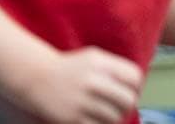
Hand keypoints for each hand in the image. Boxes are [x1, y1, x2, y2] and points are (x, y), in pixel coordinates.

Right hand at [22, 47, 141, 123]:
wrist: (36, 76)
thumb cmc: (71, 68)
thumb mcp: (94, 57)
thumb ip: (116, 67)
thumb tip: (137, 84)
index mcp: (100, 63)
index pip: (134, 77)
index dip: (137, 86)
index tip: (132, 89)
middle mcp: (91, 81)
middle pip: (127, 99)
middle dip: (129, 104)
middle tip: (124, 106)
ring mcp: (80, 101)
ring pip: (114, 117)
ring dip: (116, 117)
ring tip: (112, 114)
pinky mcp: (70, 118)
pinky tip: (99, 119)